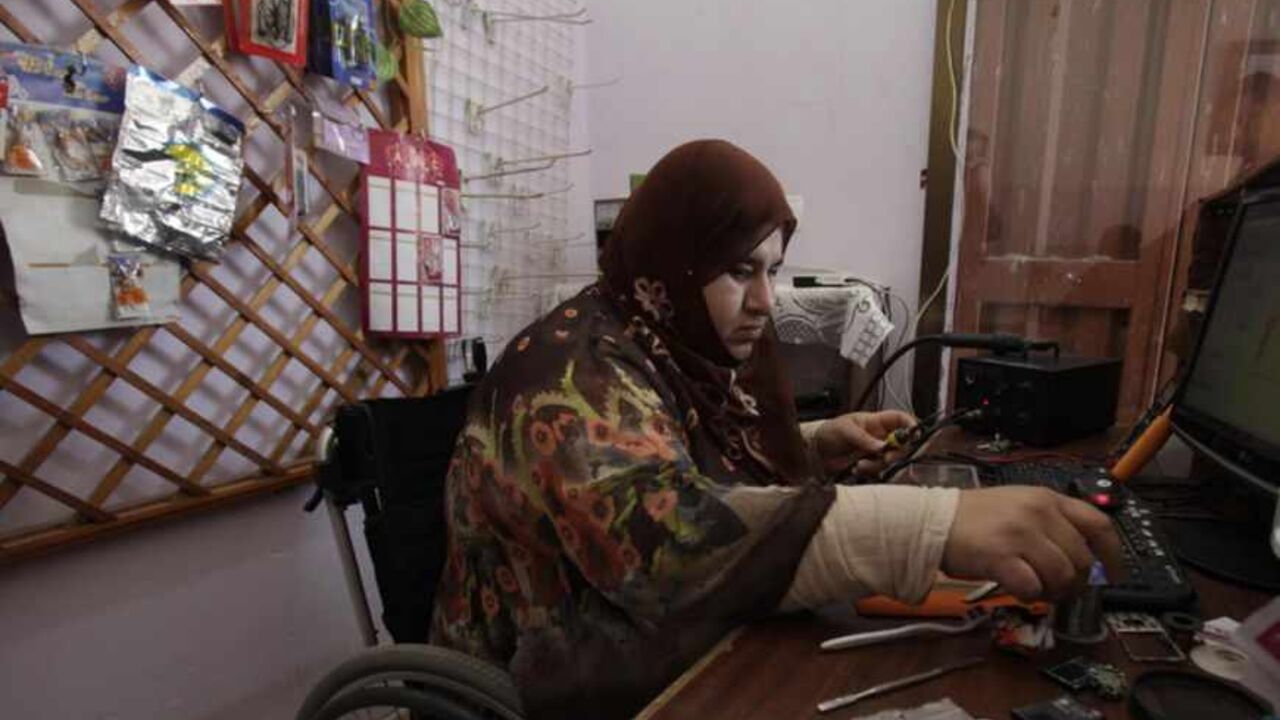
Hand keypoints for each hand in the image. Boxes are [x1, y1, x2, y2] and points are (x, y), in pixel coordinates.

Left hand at [811, 410, 916, 475]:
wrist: (816, 451)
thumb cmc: (829, 432)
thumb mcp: (845, 429)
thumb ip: (864, 438)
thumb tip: (882, 447)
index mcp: (876, 421)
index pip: (900, 419)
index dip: (910, 425)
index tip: (914, 434)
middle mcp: (879, 436)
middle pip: (901, 443)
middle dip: (896, 453)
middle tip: (884, 458)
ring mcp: (875, 451)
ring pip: (890, 460)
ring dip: (877, 465)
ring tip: (859, 464)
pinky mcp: (870, 464)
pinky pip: (878, 471)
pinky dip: (869, 472)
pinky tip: (856, 468)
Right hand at [941, 487, 1125, 600]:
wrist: (932, 521)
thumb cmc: (973, 517)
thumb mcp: (1019, 504)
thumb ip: (1052, 523)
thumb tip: (1084, 559)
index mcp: (1047, 498)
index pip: (1099, 525)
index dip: (1113, 555)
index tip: (1112, 573)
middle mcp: (1038, 513)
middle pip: (1082, 559)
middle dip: (1077, 582)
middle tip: (1061, 589)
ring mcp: (1020, 534)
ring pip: (1062, 576)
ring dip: (1054, 591)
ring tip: (1038, 589)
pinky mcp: (1002, 556)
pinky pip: (1033, 588)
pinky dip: (1030, 595)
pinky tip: (1018, 589)